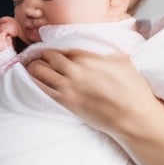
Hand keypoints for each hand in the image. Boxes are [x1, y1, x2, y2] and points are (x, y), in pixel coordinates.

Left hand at [25, 49, 158, 134]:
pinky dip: (35, 82)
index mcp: (89, 57)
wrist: (132, 116)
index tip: (50, 52)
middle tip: (36, 57)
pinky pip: (43, 89)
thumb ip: (106, 53)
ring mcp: (69, 86)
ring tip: (30, 67)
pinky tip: (32, 80)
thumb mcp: (122, 60)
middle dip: (41, 56)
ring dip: (33, 67)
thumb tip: (100, 51)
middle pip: (48, 57)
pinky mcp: (66, 102)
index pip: (62, 48)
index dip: (54, 50)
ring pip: (40, 71)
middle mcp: (75, 69)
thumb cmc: (133, 88)